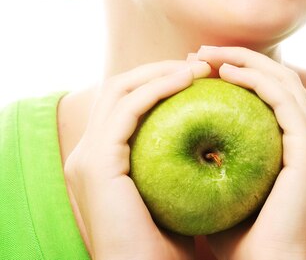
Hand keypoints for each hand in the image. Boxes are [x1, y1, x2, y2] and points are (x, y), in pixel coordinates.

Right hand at [63, 59, 210, 259]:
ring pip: (120, 88)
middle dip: (160, 68)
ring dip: (161, 70)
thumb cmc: (170, 244)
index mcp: (102, 158)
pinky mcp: (96, 163)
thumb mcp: (176, 191)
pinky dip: (158, 88)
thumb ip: (180, 161)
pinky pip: (128, 108)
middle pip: (119, 87)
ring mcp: (87, 157)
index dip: (160, 81)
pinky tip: (189, 80)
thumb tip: (215, 136)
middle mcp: (88, 153)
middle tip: (201, 65)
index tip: (200, 76)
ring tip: (201, 67)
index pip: (126, 101)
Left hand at [190, 46, 305, 259]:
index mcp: (295, 149)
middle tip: (200, 52)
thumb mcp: (222, 190)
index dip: (239, 73)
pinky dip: (255, 80)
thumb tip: (186, 139)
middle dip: (241, 57)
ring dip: (246, 60)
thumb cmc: (241, 242)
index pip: (271, 95)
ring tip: (206, 54)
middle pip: (280, 78)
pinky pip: (282, 100)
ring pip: (284, 80)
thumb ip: (215, 162)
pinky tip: (225, 74)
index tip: (199, 69)